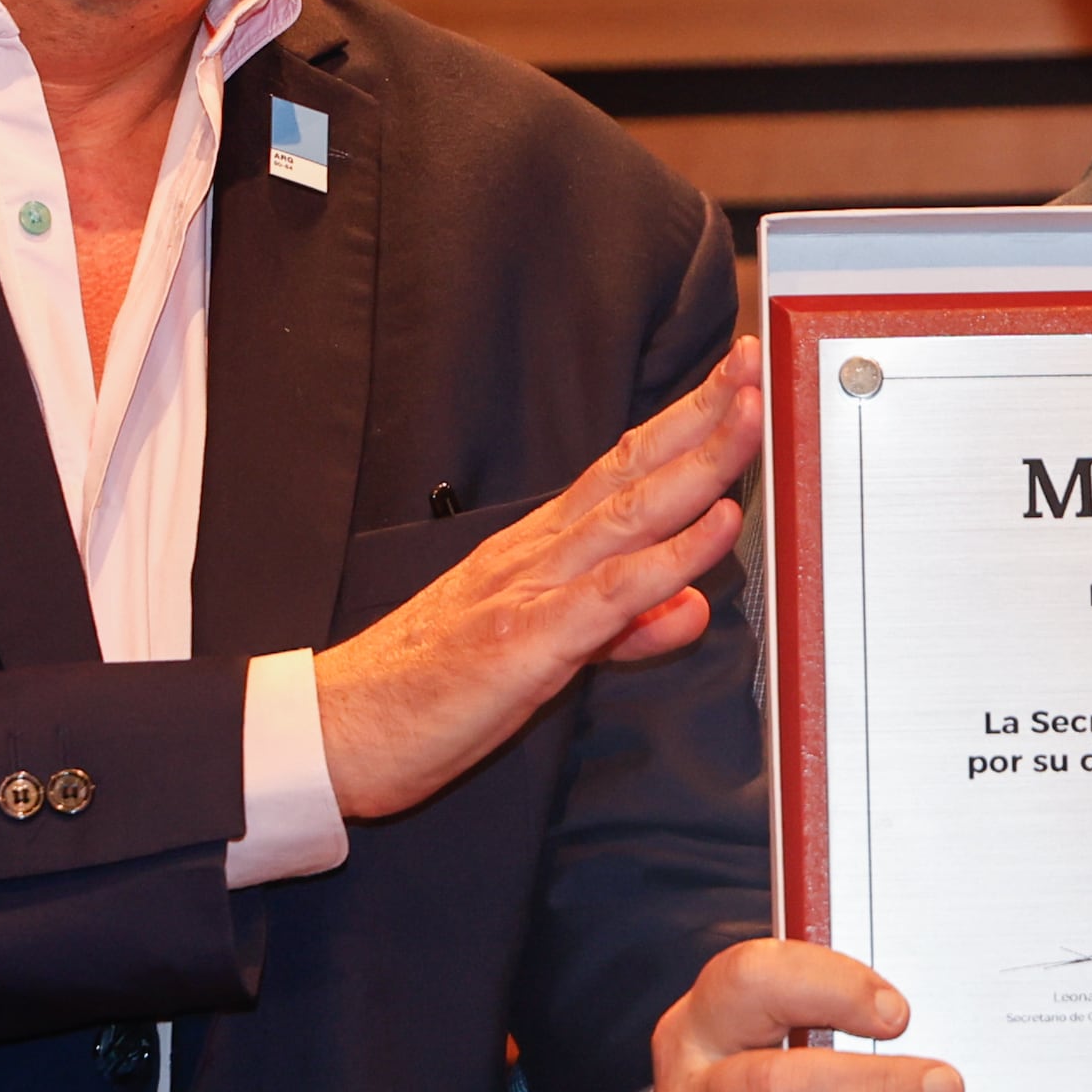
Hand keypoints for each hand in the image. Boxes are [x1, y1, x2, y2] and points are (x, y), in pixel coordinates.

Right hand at [317, 340, 760, 823]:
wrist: (337, 730)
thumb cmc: (424, 691)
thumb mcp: (542, 654)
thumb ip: (622, 629)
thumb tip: (689, 607)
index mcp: (536, 549)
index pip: (621, 468)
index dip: (680, 421)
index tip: (732, 380)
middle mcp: (535, 553)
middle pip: (632, 469)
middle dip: (701, 414)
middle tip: (754, 362)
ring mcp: (529, 590)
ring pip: (630, 513)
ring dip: (698, 463)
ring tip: (750, 417)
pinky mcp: (526, 642)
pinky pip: (611, 593)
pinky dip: (671, 558)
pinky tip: (715, 528)